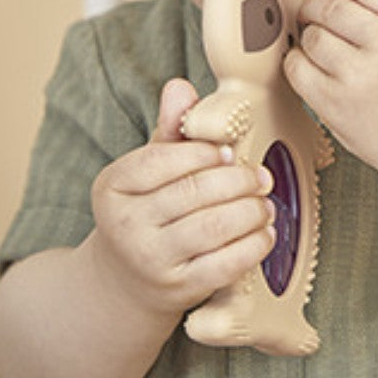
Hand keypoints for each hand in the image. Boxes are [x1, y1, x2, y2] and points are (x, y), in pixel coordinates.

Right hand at [89, 78, 275, 325]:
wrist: (124, 281)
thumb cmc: (145, 212)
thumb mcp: (147, 171)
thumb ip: (169, 130)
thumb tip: (180, 87)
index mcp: (112, 187)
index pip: (162, 159)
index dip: (203, 152)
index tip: (230, 151)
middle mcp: (124, 225)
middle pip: (193, 192)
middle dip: (237, 180)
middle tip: (261, 175)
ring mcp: (149, 261)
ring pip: (213, 227)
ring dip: (250, 210)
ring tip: (265, 201)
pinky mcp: (177, 290)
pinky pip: (224, 265)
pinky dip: (253, 245)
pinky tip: (265, 232)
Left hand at [283, 0, 377, 173]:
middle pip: (332, 6)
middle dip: (315, 3)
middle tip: (315, 9)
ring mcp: (360, 79)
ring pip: (313, 35)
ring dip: (310, 32)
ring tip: (322, 40)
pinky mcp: (336, 106)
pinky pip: (297, 68)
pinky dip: (298, 60)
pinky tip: (312, 64)